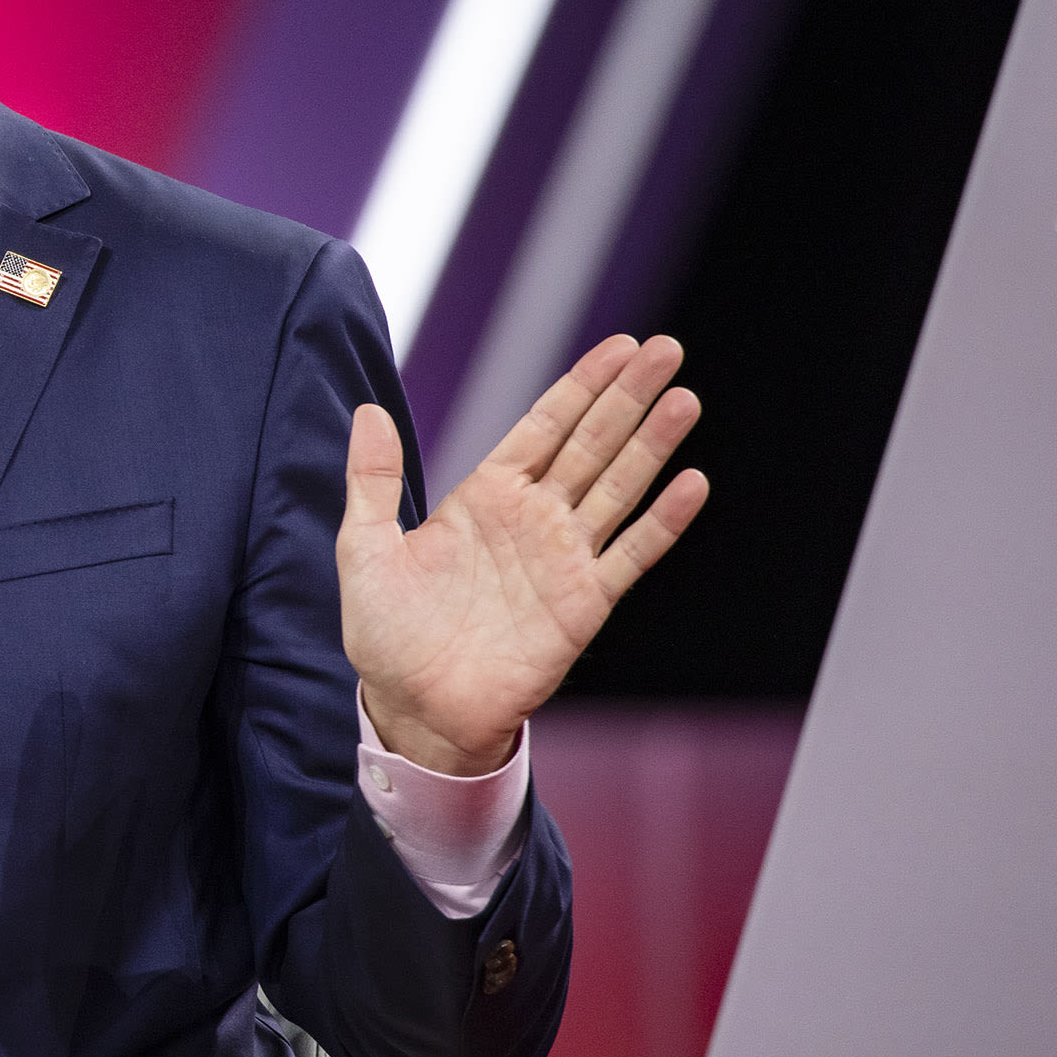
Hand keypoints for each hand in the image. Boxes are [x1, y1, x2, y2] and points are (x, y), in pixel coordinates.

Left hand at [338, 335, 708, 775]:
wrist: (416, 710)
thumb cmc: (387, 633)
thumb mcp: (364, 548)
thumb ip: (372, 480)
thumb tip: (368, 412)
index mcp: (485, 496)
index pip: (544, 425)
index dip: (581, 385)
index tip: (619, 346)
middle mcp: (532, 518)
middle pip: (591, 442)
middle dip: (628, 395)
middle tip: (667, 349)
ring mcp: (562, 558)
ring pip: (618, 486)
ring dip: (652, 444)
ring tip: (685, 398)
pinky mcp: (584, 604)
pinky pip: (631, 555)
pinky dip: (662, 521)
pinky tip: (692, 483)